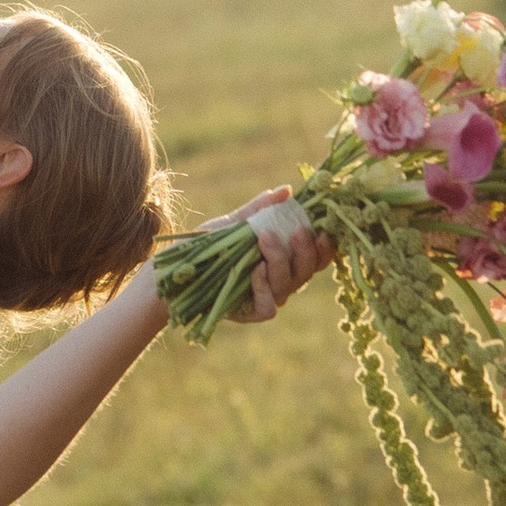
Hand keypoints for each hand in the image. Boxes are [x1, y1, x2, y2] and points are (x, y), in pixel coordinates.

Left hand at [216, 189, 332, 324]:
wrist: (179, 268)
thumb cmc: (210, 245)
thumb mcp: (236, 223)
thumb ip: (260, 209)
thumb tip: (286, 190)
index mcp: (285, 261)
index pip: (315, 258)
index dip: (325, 247)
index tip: (324, 229)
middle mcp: (281, 281)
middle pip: (306, 271)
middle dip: (305, 249)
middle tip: (297, 229)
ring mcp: (267, 299)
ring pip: (288, 286)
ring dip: (280, 259)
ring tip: (264, 237)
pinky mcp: (250, 314)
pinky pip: (268, 307)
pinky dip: (265, 286)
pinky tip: (255, 269)